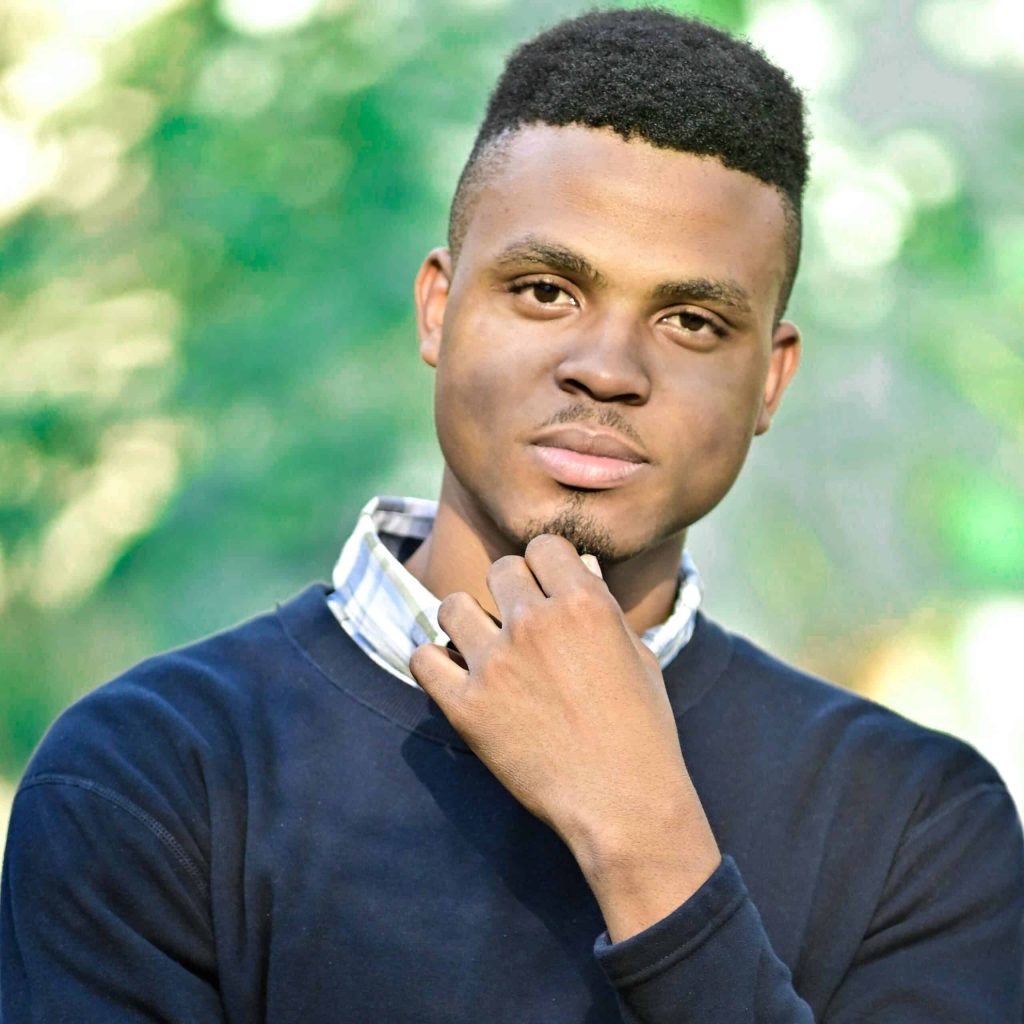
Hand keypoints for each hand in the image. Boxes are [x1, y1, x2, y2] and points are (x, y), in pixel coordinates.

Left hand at [409, 534, 719, 939]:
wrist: (625, 805)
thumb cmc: (642, 731)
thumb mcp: (637, 656)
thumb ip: (602, 605)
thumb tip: (580, 565)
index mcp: (584, 602)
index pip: (544, 545)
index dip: (546, 565)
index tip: (546, 588)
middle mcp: (535, 623)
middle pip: (500, 570)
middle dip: (511, 590)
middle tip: (519, 624)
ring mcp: (495, 663)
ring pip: (452, 605)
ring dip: (466, 620)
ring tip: (480, 645)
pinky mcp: (466, 706)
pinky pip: (423, 659)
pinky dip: (436, 663)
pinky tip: (455, 676)